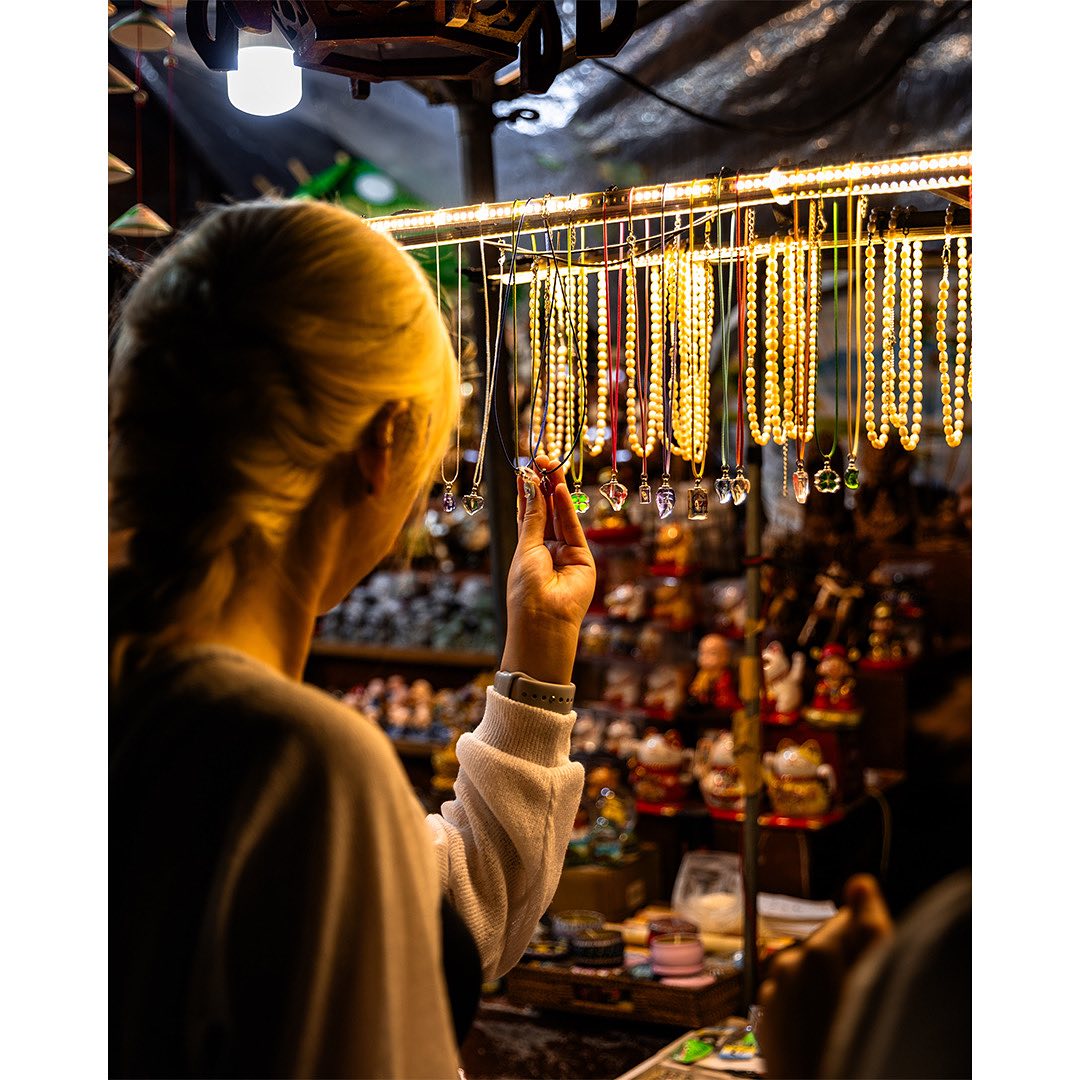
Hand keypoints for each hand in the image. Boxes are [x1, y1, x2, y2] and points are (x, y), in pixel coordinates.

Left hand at [500, 454, 595, 685]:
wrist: (544, 622)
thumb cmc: (526, 591)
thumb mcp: (525, 549)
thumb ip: (533, 517)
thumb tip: (530, 485)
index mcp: (528, 549)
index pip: (528, 514)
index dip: (527, 491)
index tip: (525, 468)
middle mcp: (548, 549)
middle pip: (546, 511)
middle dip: (543, 486)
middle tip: (540, 458)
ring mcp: (566, 553)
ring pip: (561, 516)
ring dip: (555, 490)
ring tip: (549, 464)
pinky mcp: (583, 558)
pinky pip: (573, 528)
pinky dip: (566, 508)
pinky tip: (559, 488)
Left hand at [756, 874, 893, 1078]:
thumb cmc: (858, 1047)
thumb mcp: (880, 982)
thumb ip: (870, 928)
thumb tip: (860, 883)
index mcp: (818, 950)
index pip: (849, 921)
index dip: (868, 940)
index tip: (880, 965)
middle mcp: (788, 965)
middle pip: (827, 949)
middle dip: (845, 967)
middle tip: (866, 1005)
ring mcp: (773, 994)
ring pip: (808, 978)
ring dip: (824, 993)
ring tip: (845, 1028)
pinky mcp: (765, 1022)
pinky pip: (790, 1004)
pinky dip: (805, 1015)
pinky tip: (823, 1040)